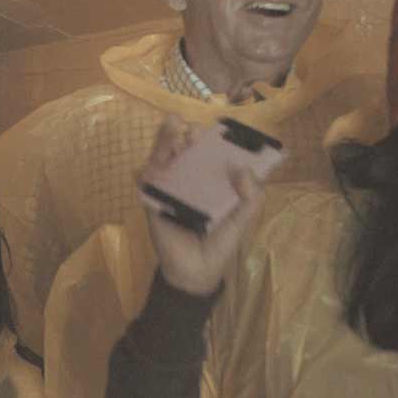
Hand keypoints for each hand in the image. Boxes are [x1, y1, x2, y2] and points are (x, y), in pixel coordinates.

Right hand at [136, 115, 267, 295]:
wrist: (197, 272)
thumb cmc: (221, 243)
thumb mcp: (243, 218)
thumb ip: (251, 196)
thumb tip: (241, 168)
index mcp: (212, 181)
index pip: (212, 152)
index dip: (215, 138)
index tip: (220, 128)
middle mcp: (189, 180)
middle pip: (186, 150)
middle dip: (188, 134)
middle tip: (193, 129)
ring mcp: (169, 189)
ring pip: (163, 158)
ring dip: (165, 141)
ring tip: (172, 125)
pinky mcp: (153, 202)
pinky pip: (146, 182)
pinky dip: (148, 171)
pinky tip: (152, 165)